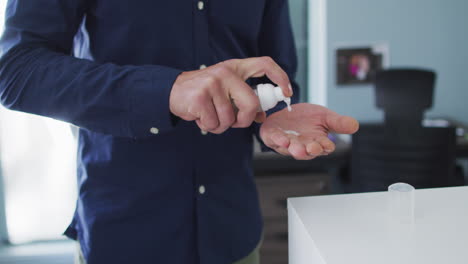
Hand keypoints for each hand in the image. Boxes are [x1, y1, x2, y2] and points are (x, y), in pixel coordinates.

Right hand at [169, 57, 292, 133]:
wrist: (173, 91)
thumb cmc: (204, 93)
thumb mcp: (225, 90)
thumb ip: (243, 99)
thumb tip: (261, 115)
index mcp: (235, 68)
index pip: (264, 64)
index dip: (280, 76)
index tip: (287, 92)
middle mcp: (226, 72)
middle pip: (251, 103)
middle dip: (245, 120)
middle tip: (235, 122)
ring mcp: (212, 83)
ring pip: (230, 119)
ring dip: (221, 125)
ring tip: (210, 116)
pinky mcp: (200, 97)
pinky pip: (214, 123)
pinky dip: (208, 126)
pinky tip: (200, 117)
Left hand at [260, 103, 358, 159]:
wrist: (287, 112)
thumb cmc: (307, 118)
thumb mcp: (325, 116)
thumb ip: (338, 122)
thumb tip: (355, 125)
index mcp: (316, 142)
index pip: (323, 147)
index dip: (325, 147)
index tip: (327, 145)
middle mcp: (302, 145)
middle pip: (307, 151)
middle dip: (309, 150)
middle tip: (311, 148)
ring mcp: (287, 143)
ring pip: (290, 148)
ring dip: (293, 148)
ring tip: (296, 148)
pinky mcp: (272, 137)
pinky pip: (274, 140)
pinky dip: (278, 140)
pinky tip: (282, 138)